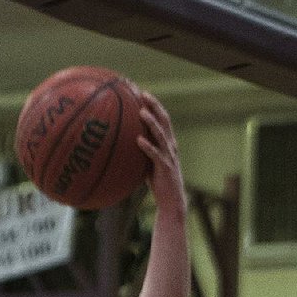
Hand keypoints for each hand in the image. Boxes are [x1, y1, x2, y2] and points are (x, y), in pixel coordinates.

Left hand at [136, 93, 186, 213]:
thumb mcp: (150, 165)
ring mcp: (169, 157)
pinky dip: (148, 146)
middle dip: (155, 106)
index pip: (163, 120)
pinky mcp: (165, 168)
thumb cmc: (159, 184)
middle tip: (143, 94)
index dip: (155, 106)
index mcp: (168, 144)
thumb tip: (125, 146)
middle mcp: (171, 147)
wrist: (171, 202)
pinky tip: (138, 140)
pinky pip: (155, 155)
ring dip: (152, 123)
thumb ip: (142, 153)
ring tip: (141, 112)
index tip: (144, 94)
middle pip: (165, 121)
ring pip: (161, 135)